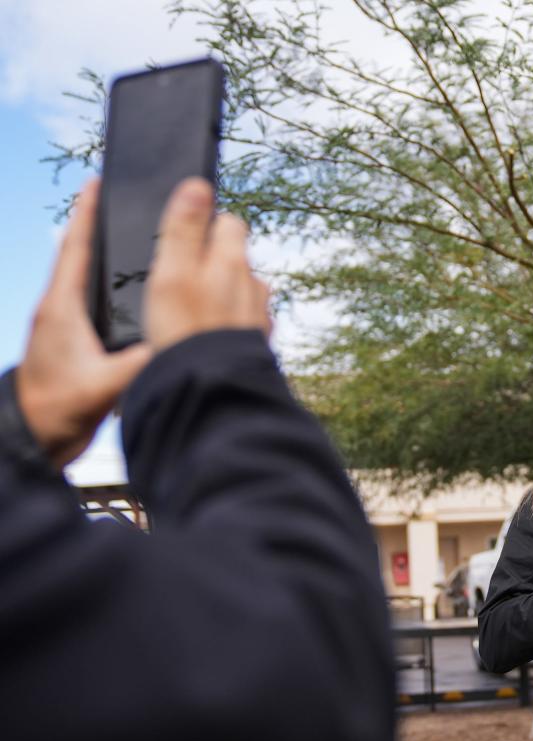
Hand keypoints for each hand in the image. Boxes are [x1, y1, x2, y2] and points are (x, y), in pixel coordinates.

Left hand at [15, 179, 153, 468]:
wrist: (30, 440)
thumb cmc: (57, 411)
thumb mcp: (102, 387)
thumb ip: (138, 364)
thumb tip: (175, 341)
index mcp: (62, 309)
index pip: (76, 250)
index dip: (86, 214)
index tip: (97, 182)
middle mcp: (60, 310)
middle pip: (81, 256)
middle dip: (100, 226)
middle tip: (123, 200)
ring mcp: (65, 326)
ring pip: (86, 278)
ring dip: (105, 255)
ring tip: (133, 236)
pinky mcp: (73, 343)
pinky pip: (92, 300)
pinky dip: (108, 284)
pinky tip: (131, 288)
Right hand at [144, 177, 271, 350]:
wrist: (212, 391)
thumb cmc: (186, 332)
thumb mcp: (172, 273)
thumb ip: (184, 229)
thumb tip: (198, 185)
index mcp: (233, 261)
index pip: (228, 222)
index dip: (205, 226)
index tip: (182, 241)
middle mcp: (255, 285)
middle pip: (234, 258)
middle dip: (211, 262)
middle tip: (178, 282)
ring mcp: (259, 315)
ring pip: (240, 291)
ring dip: (220, 295)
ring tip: (190, 315)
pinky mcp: (257, 343)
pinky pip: (241, 322)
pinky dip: (226, 324)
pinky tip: (207, 337)